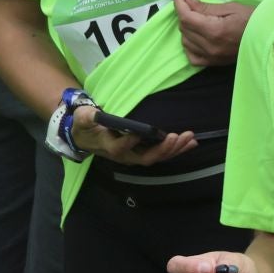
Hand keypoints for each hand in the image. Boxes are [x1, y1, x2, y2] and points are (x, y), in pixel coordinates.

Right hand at [72, 104, 197, 166]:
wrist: (87, 137)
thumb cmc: (85, 126)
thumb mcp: (83, 119)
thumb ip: (88, 117)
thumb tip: (95, 114)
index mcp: (109, 146)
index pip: (119, 148)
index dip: (129, 142)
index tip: (141, 132)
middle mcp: (124, 155)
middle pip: (145, 157)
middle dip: (162, 149)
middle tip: (176, 136)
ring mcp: (135, 156)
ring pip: (157, 157)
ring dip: (174, 149)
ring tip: (189, 138)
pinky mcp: (143, 152)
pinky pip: (161, 154)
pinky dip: (176, 149)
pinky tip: (190, 143)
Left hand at [174, 0, 252, 65]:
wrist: (268, 38)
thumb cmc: (253, 19)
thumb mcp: (231, 7)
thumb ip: (206, 6)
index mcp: (214, 30)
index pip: (186, 17)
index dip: (179, 3)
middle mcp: (210, 46)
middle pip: (184, 28)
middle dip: (184, 13)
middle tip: (192, 3)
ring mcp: (211, 57)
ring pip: (185, 41)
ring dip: (186, 28)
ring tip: (196, 19)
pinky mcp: (214, 63)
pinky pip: (192, 56)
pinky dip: (189, 46)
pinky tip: (195, 37)